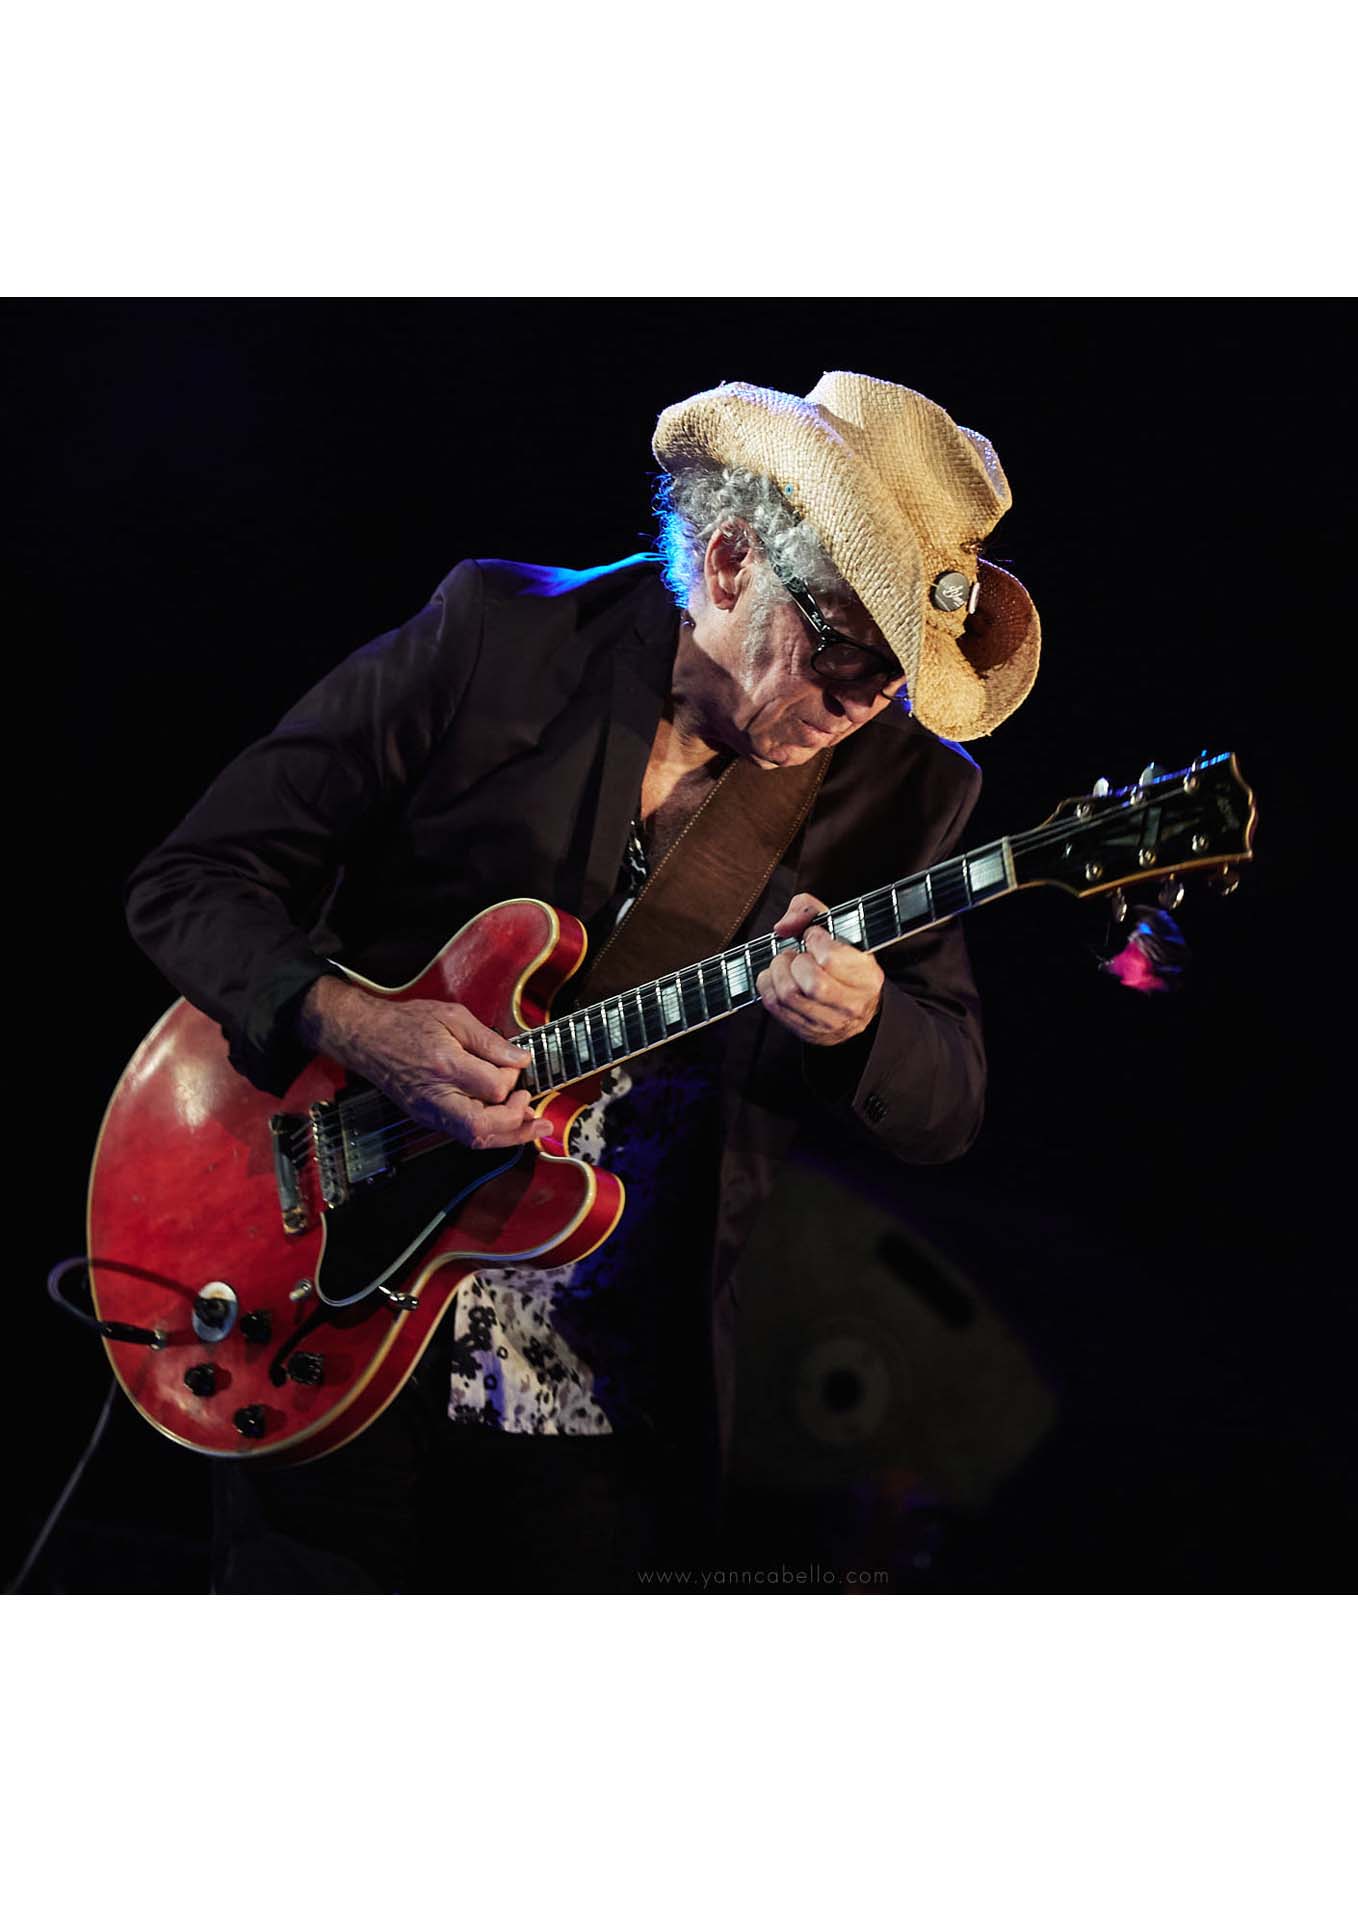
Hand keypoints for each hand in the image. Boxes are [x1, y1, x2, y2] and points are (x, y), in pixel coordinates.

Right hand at [299, 976, 552, 1149]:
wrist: (368, 1038)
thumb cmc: (408, 1023)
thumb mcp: (453, 1016)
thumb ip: (490, 1041)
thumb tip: (521, 1059)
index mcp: (445, 1065)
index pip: (493, 1087)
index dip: (513, 1079)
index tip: (515, 1065)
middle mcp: (436, 1095)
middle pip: (482, 1127)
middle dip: (516, 1123)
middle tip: (533, 1108)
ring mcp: (430, 1112)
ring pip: (474, 1138)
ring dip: (508, 1136)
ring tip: (533, 1127)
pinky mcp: (428, 1118)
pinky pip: (463, 1134)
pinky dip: (490, 1132)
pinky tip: (507, 1122)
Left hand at [756, 893, 884, 1046]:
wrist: (856, 1008)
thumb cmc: (846, 964)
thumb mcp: (840, 931)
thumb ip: (810, 911)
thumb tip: (784, 925)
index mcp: (867, 977)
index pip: (830, 958)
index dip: (814, 940)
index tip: (813, 936)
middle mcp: (851, 1004)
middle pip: (811, 983)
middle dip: (795, 961)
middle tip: (796, 954)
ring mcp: (829, 1022)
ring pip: (788, 994)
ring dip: (778, 971)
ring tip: (786, 964)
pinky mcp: (807, 1031)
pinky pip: (774, 1005)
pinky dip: (767, 985)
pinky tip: (776, 977)